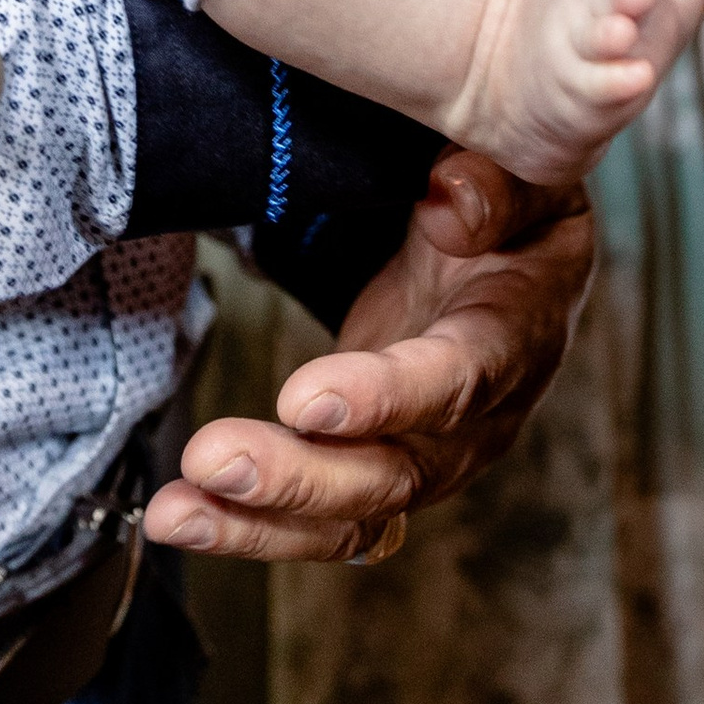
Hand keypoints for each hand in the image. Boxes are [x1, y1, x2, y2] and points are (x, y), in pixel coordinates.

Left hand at [144, 153, 592, 562]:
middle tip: (211, 460)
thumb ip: (499, 187)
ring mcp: (432, 456)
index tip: (305, 400)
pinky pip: (326, 520)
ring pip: (354, 515)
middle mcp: (483, 418)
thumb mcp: (527, 177)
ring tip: (175, 512)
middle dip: (299, 477)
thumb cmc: (515, 211)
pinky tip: (186, 516)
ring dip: (258, 521)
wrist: (520, 259)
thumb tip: (452, 202)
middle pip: (396, 473)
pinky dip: (253, 526)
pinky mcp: (383, 469)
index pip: (461, 379)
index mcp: (519, 334)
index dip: (389, 397)